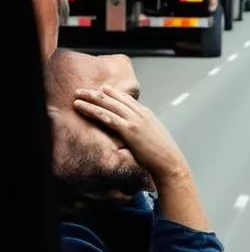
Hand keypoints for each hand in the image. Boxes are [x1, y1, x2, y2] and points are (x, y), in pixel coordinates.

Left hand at [73, 86, 189, 184]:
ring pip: (108, 105)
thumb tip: (136, 133)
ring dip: (91, 99)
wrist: (169, 161)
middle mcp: (141, 114)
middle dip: (98, 93)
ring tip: (77, 95)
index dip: (113, 93)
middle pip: (115, 99)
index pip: (127, 99)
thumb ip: (144, 130)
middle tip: (83, 90)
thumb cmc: (162, 154)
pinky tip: (81, 107)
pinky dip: (92, 110)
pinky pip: (106, 117)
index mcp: (147, 114)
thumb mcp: (155, 136)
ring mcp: (135, 121)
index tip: (102, 89)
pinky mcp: (129, 130)